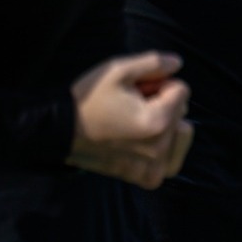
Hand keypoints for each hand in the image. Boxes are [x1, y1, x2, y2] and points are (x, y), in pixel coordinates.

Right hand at [67, 52, 193, 188]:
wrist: (59, 132)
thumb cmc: (89, 100)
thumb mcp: (118, 70)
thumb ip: (154, 63)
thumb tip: (179, 63)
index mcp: (158, 121)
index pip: (182, 90)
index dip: (160, 83)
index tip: (136, 89)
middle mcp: (160, 148)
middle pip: (181, 112)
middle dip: (163, 103)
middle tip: (132, 104)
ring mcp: (153, 167)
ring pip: (181, 136)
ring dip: (167, 125)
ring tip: (138, 121)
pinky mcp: (145, 179)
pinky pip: (169, 162)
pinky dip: (164, 150)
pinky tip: (146, 140)